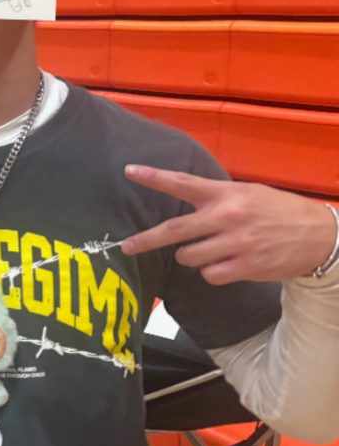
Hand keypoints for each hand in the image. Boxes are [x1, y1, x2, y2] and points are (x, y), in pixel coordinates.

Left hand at [121, 165, 337, 283]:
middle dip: (146, 240)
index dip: (154, 177)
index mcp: (226, 194)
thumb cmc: (278, 213)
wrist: (320, 236)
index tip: (129, 171)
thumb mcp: (248, 194)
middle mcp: (228, 216)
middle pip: (175, 230)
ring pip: (189, 257)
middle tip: (126, 246)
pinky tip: (229, 264)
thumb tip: (185, 206)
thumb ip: (216, 199)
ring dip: (190, 257)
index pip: (183, 183)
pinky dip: (212, 272)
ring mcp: (236, 243)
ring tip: (210, 250)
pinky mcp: (245, 266)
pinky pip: (209, 275)